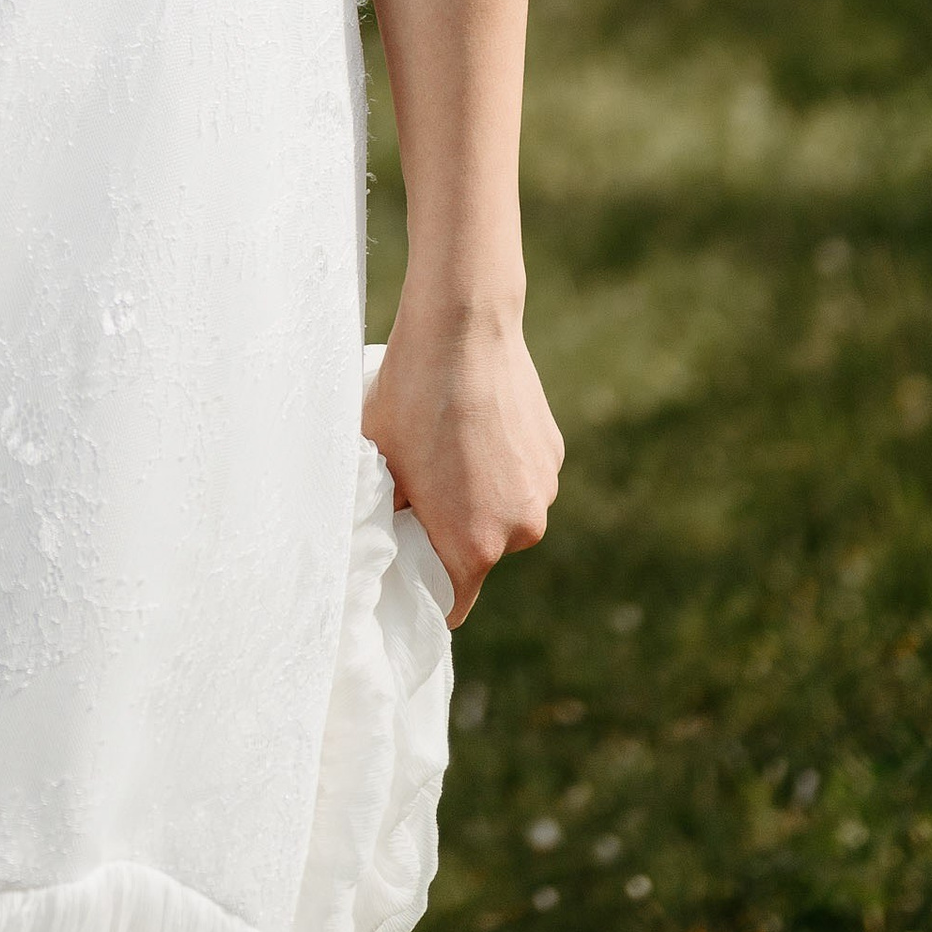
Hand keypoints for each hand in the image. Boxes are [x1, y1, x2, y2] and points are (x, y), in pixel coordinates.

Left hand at [365, 300, 562, 623]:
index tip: (407, 565)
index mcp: (472, 546)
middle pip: (478, 553)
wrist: (462, 328)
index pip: (452, 603)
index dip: (426, 588)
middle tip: (420, 485)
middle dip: (451, 531)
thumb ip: (388, 517)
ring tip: (450, 445)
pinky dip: (501, 463)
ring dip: (480, 495)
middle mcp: (519, 530)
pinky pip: (521, 477)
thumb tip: (386, 539)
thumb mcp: (379, 465)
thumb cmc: (410, 397)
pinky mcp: (553, 454)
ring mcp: (543, 491)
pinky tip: (476, 423)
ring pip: (504, 513)